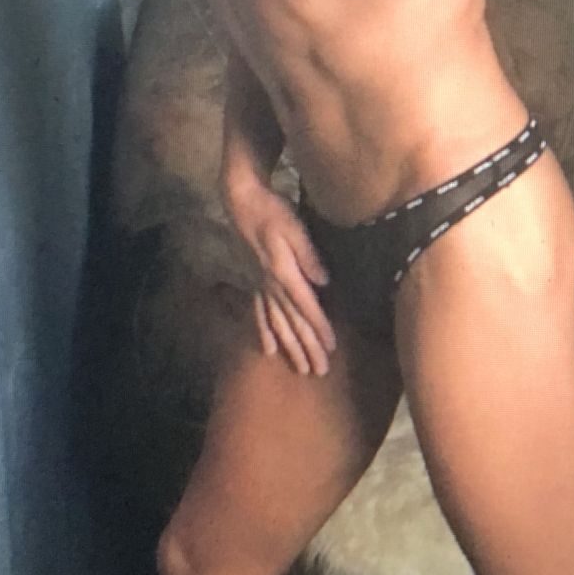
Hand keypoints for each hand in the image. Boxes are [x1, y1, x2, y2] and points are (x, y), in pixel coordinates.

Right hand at [222, 174, 337, 375]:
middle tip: (319, 371)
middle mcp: (271, 285)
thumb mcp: (295, 228)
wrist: (242, 202)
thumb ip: (309, 256)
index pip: (306, 307)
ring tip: (301, 368)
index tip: (330, 348)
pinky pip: (259, 314)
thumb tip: (324, 282)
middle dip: (306, 348)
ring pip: (277, 324)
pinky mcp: (255, 282)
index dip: (319, 328)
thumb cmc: (273, 211)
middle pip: (292, 323)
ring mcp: (261, 286)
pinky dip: (264, 333)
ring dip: (290, 348)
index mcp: (284, 274)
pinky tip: (269, 350)